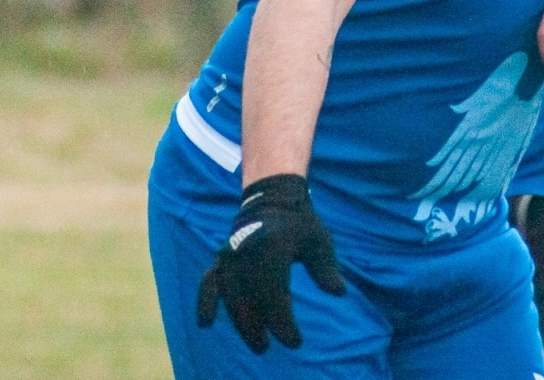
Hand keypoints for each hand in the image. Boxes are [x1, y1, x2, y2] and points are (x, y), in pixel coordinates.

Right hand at [196, 174, 345, 352]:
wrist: (272, 195)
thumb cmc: (300, 222)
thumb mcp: (318, 241)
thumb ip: (326, 268)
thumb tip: (338, 292)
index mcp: (272, 248)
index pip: (274, 296)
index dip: (283, 323)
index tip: (295, 341)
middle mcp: (247, 253)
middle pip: (250, 301)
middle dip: (259, 328)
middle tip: (268, 347)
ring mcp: (231, 255)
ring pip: (231, 297)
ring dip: (240, 322)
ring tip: (255, 342)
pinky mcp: (221, 258)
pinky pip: (208, 282)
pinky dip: (205, 302)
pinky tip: (205, 323)